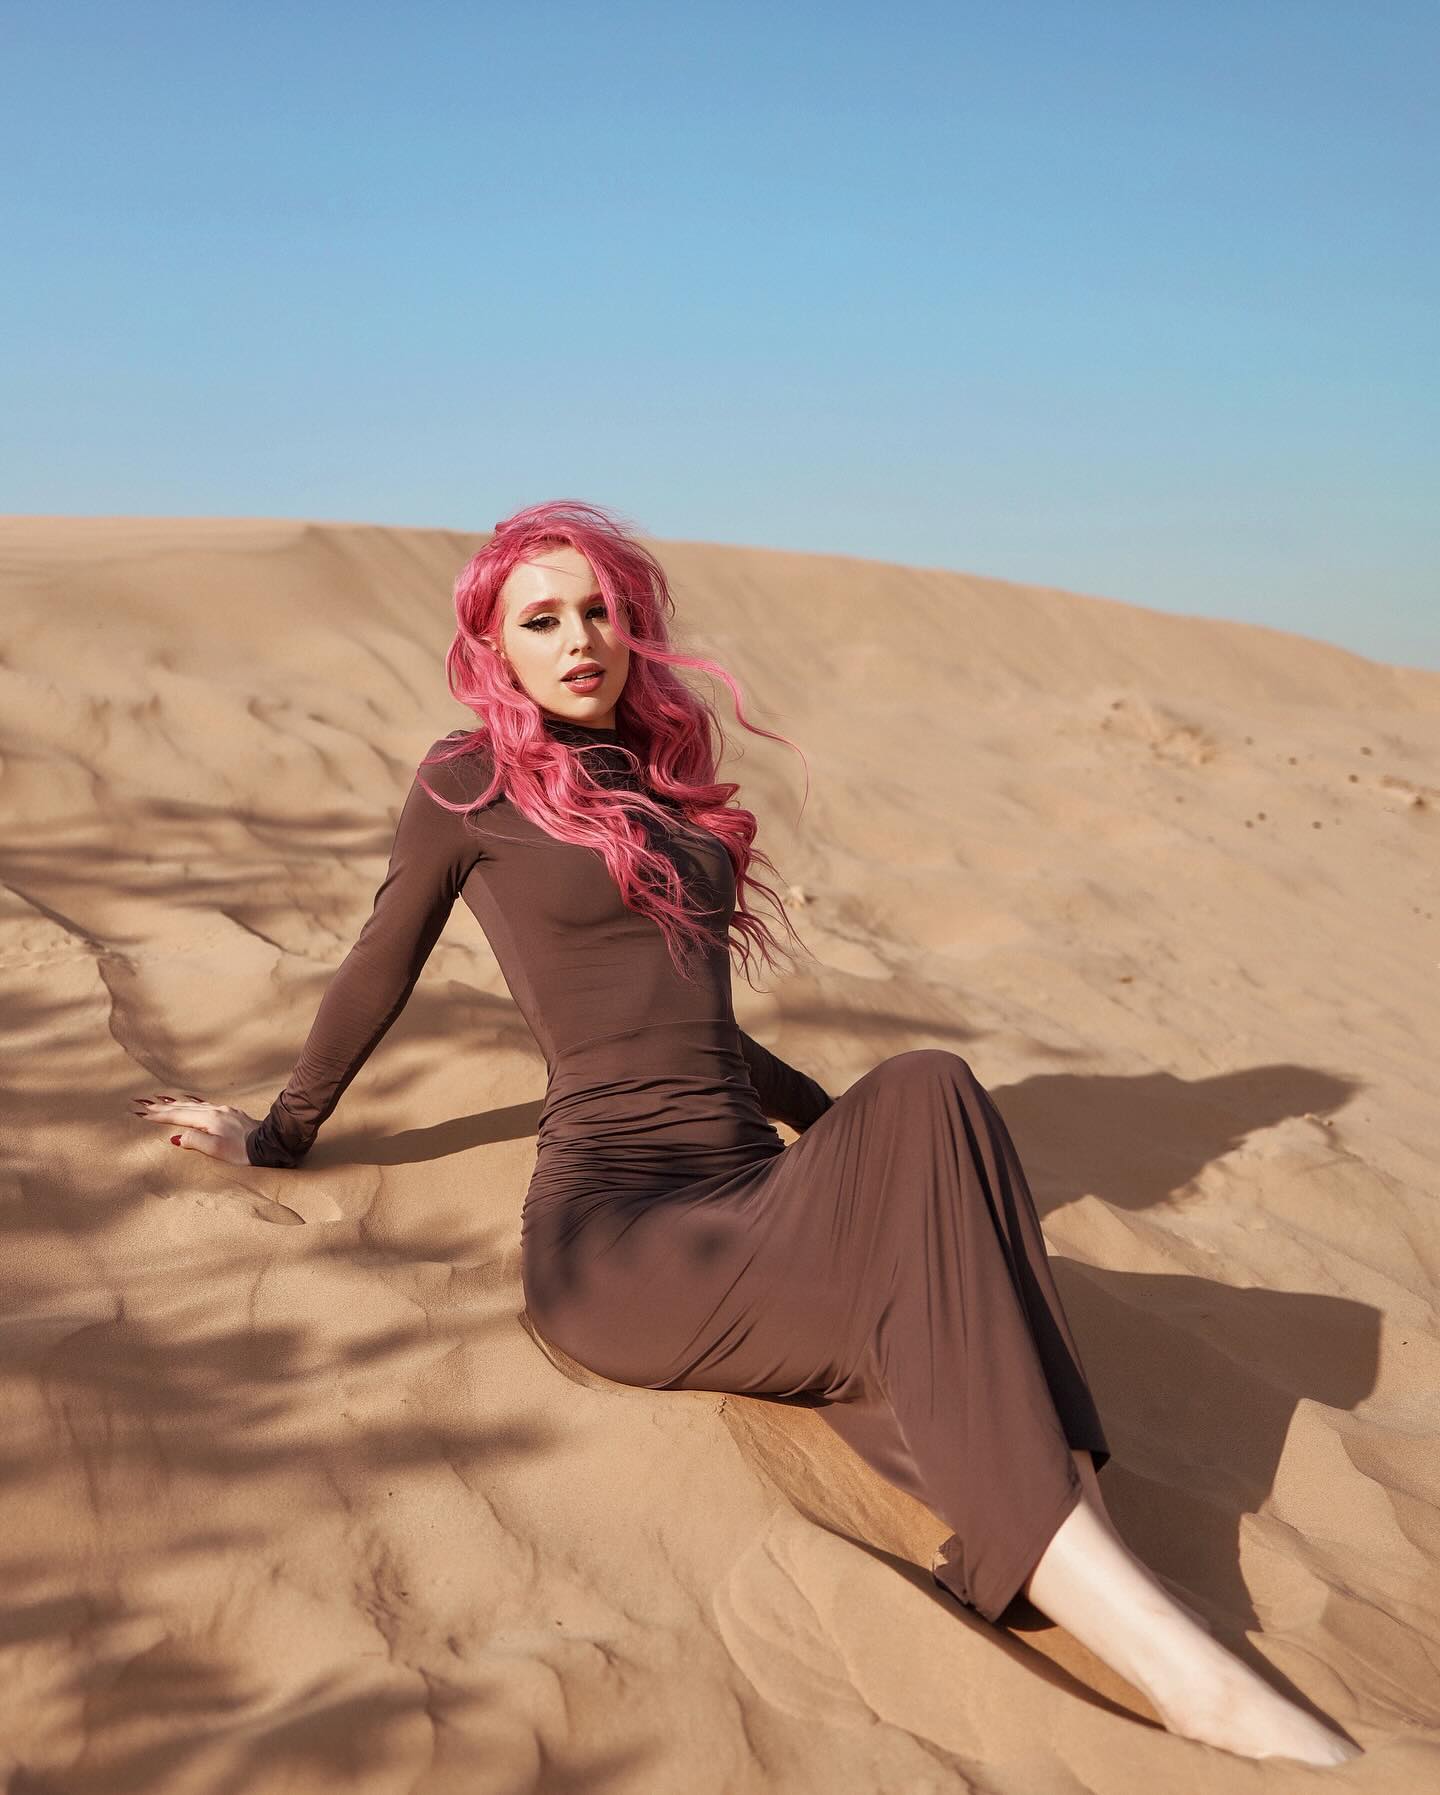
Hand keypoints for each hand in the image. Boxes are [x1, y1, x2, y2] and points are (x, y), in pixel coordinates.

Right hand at [130, 1093, 259, 1166]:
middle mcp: (216, 1110)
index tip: (143, 1114)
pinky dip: (193, 1105)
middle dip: (165, 1107)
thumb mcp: (216, 1150)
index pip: (179, 1116)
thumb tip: (176, 1137)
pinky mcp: (232, 1114)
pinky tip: (194, 1105)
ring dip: (178, 1104)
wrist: (269, 1143)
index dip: (161, 1116)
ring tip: (164, 1102)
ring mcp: (225, 1110)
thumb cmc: (243, 1151)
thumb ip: (195, 1141)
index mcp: (209, 1118)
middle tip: (146, 1105)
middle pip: (185, 1108)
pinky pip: (206, 1106)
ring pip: (195, 1105)